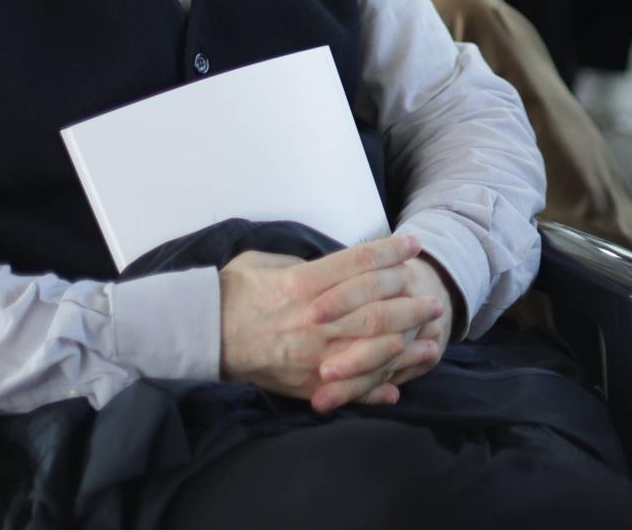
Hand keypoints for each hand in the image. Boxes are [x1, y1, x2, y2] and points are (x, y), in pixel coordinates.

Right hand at [219, 232, 447, 410]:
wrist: (199, 334)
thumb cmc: (233, 292)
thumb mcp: (266, 262)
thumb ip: (305, 264)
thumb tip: (337, 265)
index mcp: (302, 284)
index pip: (359, 262)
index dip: (391, 251)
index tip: (414, 244)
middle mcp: (312, 320)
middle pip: (375, 309)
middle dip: (410, 303)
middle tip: (433, 299)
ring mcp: (311, 354)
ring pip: (370, 348)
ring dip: (406, 343)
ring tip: (431, 338)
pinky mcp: (305, 383)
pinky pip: (348, 387)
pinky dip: (375, 388)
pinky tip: (398, 385)